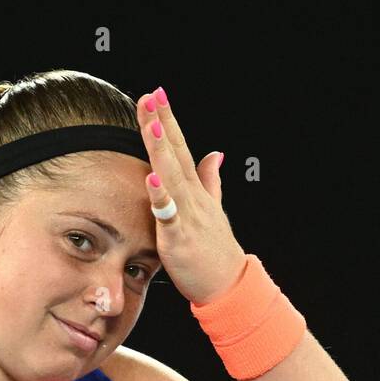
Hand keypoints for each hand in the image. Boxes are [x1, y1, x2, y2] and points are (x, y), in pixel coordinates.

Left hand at [136, 86, 246, 305]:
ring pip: (172, 178)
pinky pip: (169, 216)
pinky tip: (151, 180)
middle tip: (151, 96)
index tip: (156, 94)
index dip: (169, 121)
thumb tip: (214, 154)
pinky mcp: (179, 239)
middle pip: (175, 155)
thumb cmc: (216, 251)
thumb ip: (211, 181)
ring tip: (153, 124)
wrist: (228, 286)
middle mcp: (192, 198)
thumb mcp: (213, 210)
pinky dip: (161, 198)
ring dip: (162, 151)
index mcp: (196, 191)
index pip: (180, 148)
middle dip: (162, 124)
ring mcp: (187, 217)